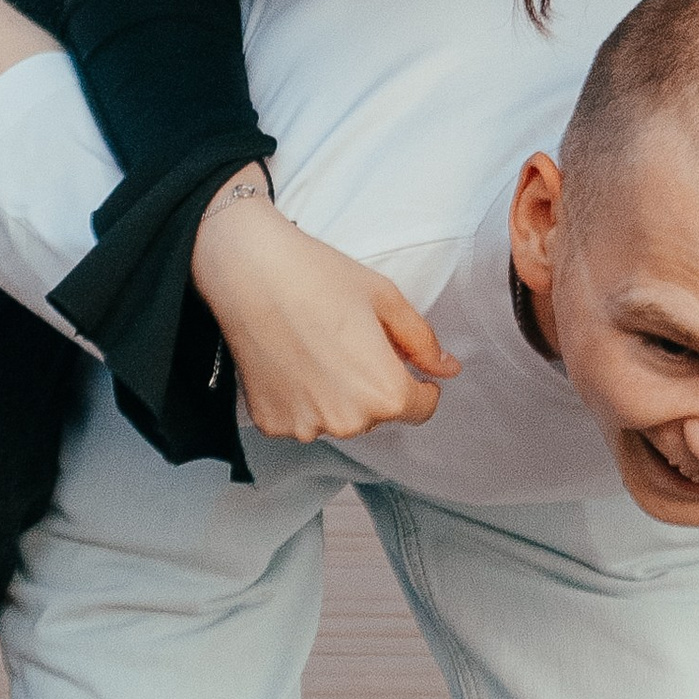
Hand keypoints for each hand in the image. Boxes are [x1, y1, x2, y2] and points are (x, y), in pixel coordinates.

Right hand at [192, 175, 459, 442]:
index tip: (400, 358)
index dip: (419, 383)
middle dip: (374, 384)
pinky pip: (302, 417)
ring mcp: (305, 427)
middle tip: (349, 339)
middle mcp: (348, 422)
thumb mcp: (386, 300)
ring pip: (339, 417)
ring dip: (338, 394)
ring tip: (317, 347)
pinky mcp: (271, 423)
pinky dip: (302, 397)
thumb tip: (448, 369)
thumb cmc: (321, 277)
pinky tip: (291, 359)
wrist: (249, 271)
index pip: (422, 408)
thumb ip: (422, 342)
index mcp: (385, 394)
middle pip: (378, 413)